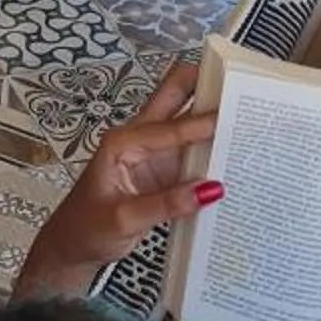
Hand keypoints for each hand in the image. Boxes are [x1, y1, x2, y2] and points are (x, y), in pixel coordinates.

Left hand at [13, 62, 220, 300]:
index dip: (195, 124)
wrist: (75, 246)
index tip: (224, 118)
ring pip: (185, 122)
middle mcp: (138, 140)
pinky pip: (192, 153)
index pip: (165, 130)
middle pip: (171, 99)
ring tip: (245, 108)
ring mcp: (154, 154)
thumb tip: (207, 190)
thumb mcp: (123, 220)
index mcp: (121, 144)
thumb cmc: (87, 228)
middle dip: (198, 81)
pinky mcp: (165, 171)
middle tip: (232, 74)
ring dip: (210, 113)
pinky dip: (212, 146)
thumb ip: (164, 205)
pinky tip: (235, 148)